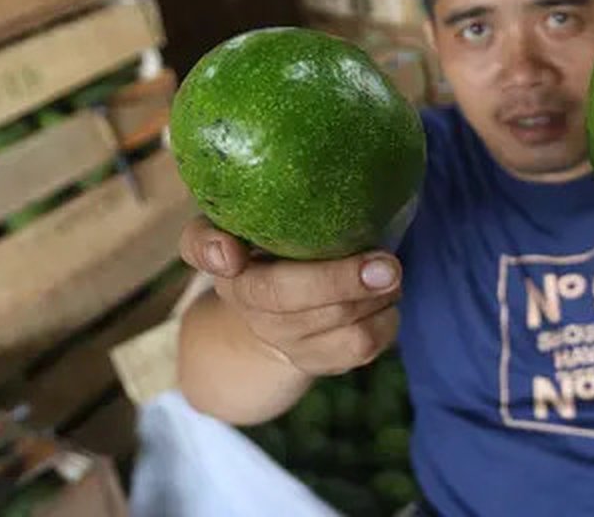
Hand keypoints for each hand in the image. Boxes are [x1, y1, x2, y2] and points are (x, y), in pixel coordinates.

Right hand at [179, 217, 401, 375]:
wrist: (275, 324)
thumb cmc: (270, 263)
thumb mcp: (243, 236)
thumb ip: (218, 232)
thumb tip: (226, 252)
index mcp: (232, 266)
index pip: (205, 250)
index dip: (214, 250)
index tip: (231, 254)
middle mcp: (252, 308)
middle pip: (287, 295)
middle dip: (342, 280)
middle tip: (388, 265)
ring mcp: (287, 341)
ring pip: (337, 324)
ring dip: (376, 298)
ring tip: (388, 274)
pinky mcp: (321, 361)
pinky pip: (362, 344)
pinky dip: (385, 319)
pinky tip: (385, 300)